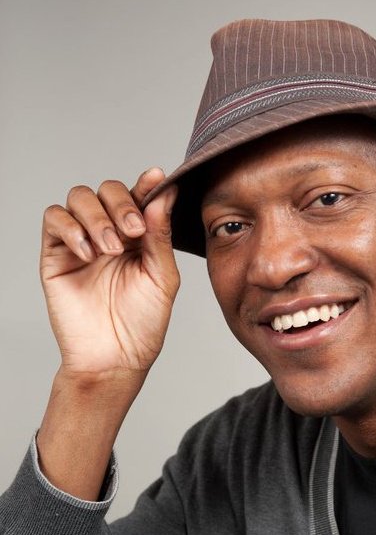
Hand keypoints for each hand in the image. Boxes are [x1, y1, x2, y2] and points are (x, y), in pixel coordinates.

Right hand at [41, 168, 178, 376]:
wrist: (114, 358)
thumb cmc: (142, 324)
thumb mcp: (162, 276)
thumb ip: (161, 234)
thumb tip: (163, 191)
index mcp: (139, 237)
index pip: (139, 197)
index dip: (146, 184)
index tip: (156, 177)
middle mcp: (110, 234)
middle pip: (107, 190)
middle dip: (121, 204)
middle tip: (133, 232)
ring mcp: (81, 242)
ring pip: (79, 197)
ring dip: (97, 218)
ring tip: (110, 250)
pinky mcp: (56, 254)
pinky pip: (54, 220)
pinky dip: (71, 228)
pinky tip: (88, 253)